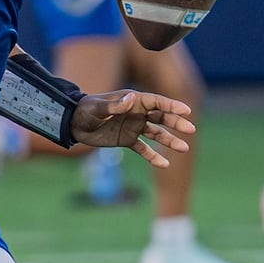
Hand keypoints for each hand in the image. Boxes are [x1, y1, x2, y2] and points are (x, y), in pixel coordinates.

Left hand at [71, 89, 194, 167]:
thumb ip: (114, 104)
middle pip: (161, 117)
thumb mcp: (98, 107)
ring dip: (169, 140)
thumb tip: (132, 98)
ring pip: (156, 134)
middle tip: (190, 130)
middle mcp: (136, 113)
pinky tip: (164, 164)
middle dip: (176, 123)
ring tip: (183, 148)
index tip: (186, 111)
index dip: (172, 105)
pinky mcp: (127, 140)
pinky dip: (153, 156)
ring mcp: (133, 127)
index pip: (156, 102)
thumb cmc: (85, 110)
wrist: (73, 124)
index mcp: (132, 101)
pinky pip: (144, 149)